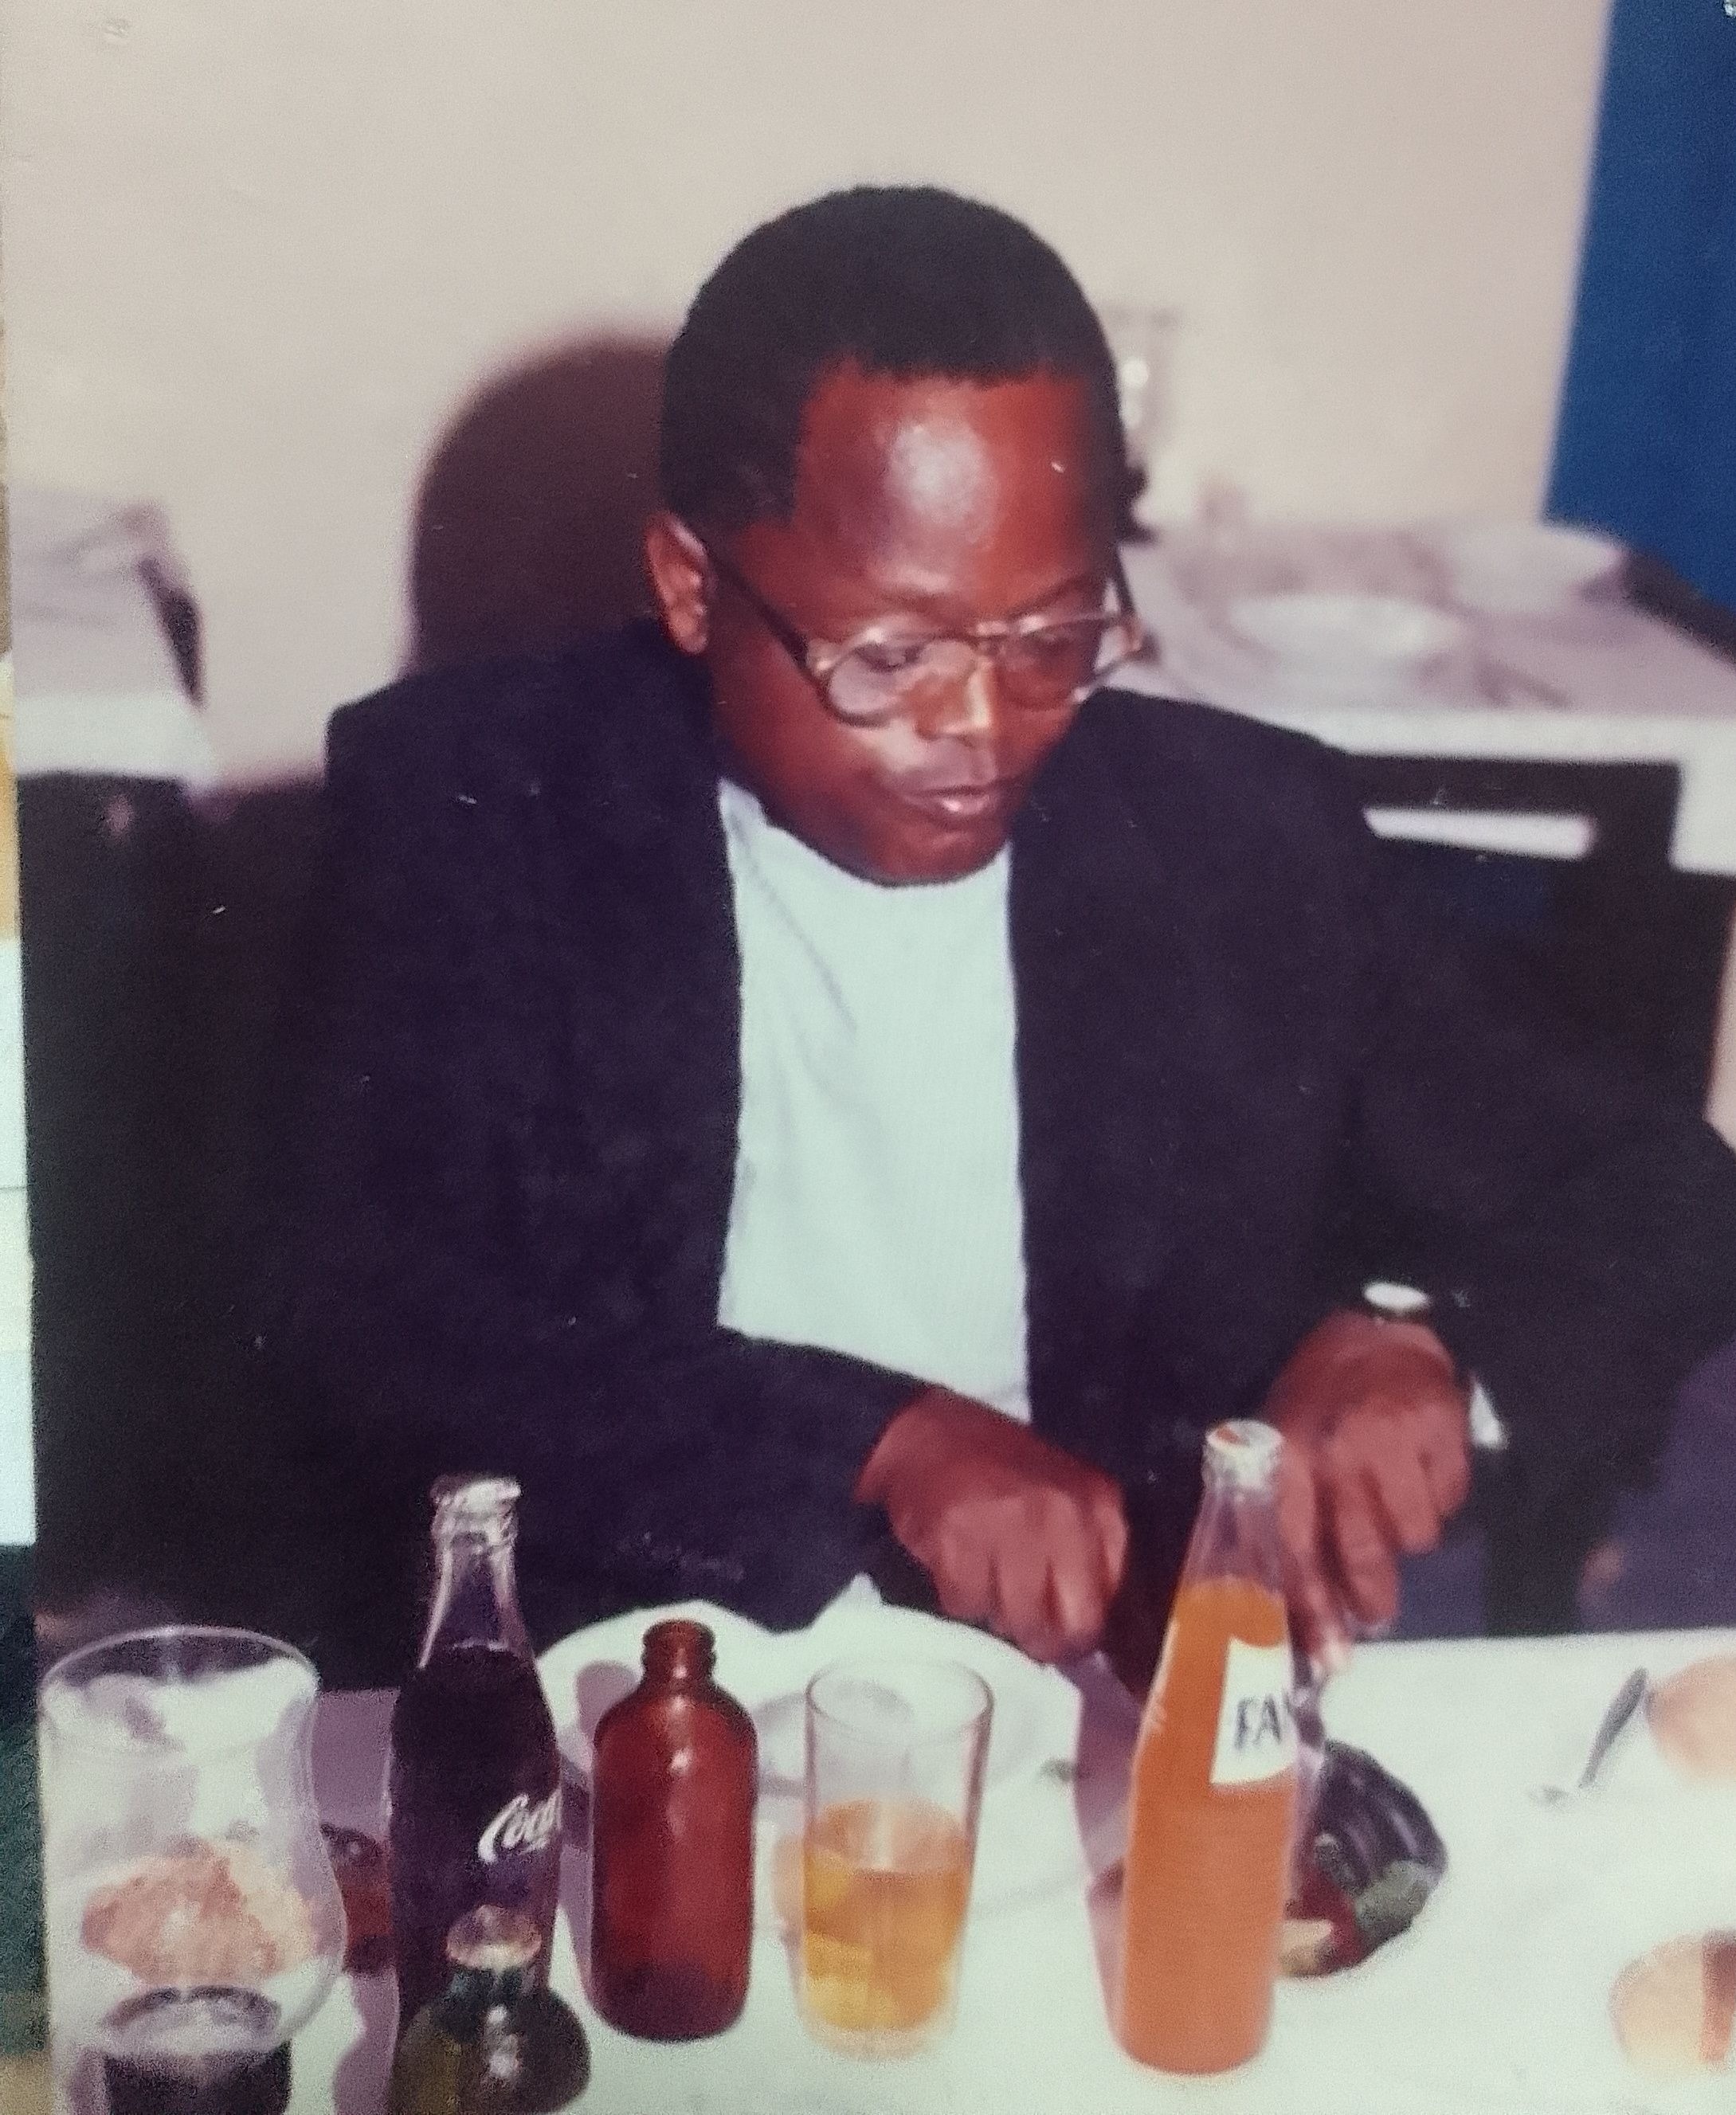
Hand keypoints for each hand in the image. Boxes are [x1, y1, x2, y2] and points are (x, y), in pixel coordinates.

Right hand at [855, 1389, 1128, 1662]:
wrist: (929, 1434)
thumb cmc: (1005, 1471)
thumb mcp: (1068, 1496)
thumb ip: (1089, 1553)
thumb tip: (1092, 1630)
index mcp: (1098, 1505)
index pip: (1107, 1603)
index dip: (1082, 1629)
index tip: (1062, 1629)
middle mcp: (1061, 1514)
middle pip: (1069, 1626)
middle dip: (1046, 1640)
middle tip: (1026, 1631)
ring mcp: (1009, 1525)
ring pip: (1016, 1622)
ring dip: (997, 1614)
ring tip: (987, 1578)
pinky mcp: (958, 1538)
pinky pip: (966, 1605)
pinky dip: (959, 1596)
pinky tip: (958, 1563)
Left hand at [1262, 1311, 1471, 1666]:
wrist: (1376, 1330)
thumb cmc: (1321, 1403)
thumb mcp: (1285, 1449)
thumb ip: (1288, 1520)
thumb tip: (1307, 1613)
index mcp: (1286, 1458)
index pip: (1294, 1548)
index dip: (1313, 1610)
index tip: (1332, 1658)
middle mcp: (1335, 1451)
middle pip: (1361, 1556)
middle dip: (1372, 1597)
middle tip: (1377, 1609)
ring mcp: (1389, 1439)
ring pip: (1415, 1537)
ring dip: (1408, 1532)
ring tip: (1394, 1498)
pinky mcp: (1437, 1427)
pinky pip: (1449, 1500)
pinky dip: (1441, 1494)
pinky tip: (1422, 1465)